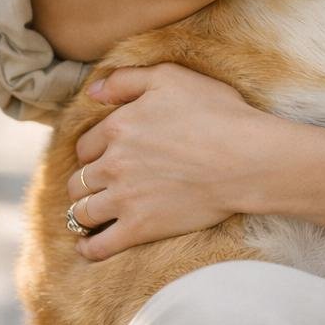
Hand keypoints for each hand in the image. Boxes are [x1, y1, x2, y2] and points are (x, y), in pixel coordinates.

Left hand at [68, 63, 268, 260]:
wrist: (246, 159)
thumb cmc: (217, 113)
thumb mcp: (171, 78)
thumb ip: (126, 80)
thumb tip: (91, 92)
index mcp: (118, 126)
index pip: (86, 145)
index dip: (95, 151)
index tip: (107, 157)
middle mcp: (113, 163)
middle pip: (79, 179)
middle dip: (86, 182)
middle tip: (101, 185)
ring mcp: (124, 198)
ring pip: (82, 211)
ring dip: (84, 212)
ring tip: (93, 214)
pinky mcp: (139, 228)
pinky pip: (98, 246)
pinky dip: (88, 247)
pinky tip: (87, 244)